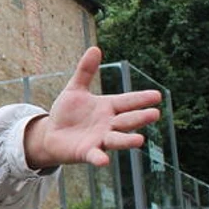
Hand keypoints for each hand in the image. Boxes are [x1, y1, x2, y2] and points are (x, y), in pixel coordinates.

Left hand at [25, 47, 162, 168]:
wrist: (52, 134)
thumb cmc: (68, 112)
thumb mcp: (75, 89)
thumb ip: (85, 71)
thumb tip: (95, 48)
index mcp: (108, 108)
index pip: (127, 101)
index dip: (140, 99)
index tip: (157, 95)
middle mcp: (108, 124)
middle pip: (126, 120)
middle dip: (139, 117)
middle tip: (155, 114)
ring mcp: (99, 139)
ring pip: (116, 139)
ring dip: (127, 140)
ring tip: (140, 140)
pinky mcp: (87, 152)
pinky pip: (95, 155)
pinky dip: (99, 158)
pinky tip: (103, 161)